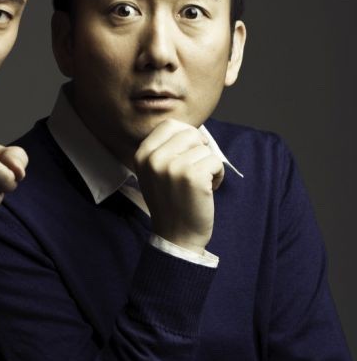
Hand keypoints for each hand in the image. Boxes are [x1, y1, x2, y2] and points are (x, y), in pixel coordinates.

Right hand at [134, 118, 223, 253]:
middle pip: (190, 133)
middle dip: (200, 150)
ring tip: (200, 184)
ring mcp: (172, 167)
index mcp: (142, 155)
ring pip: (205, 148)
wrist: (176, 235)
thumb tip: (192, 130)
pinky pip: (216, 161)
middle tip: (197, 170)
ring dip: (209, 165)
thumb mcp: (155, 172)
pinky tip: (209, 190)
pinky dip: (218, 175)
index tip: (189, 154)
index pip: (170, 125)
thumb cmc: (171, 201)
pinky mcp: (192, 177)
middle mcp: (154, 159)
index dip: (187, 136)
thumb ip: (165, 149)